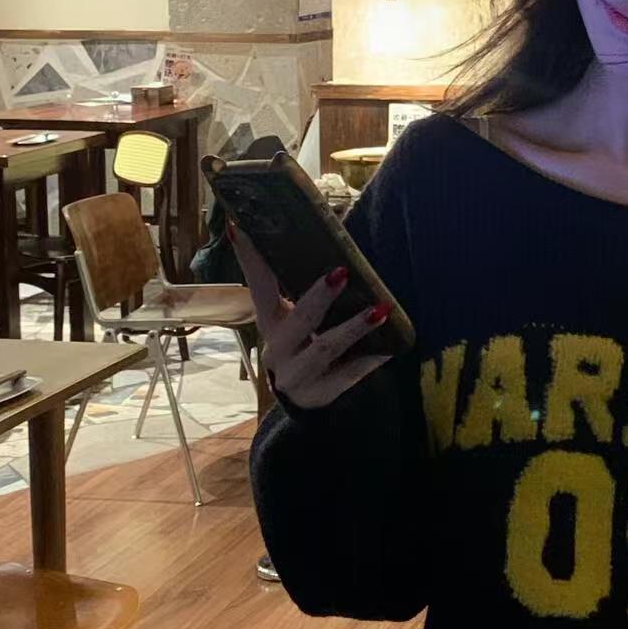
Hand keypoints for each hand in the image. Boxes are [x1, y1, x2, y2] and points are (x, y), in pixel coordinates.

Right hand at [229, 229, 393, 408]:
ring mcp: (296, 375)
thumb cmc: (304, 344)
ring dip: (354, 327)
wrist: (303, 402)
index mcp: (269, 322)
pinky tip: (388, 348)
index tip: (239, 226)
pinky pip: (348, 376)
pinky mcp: (320, 395)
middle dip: (319, 297)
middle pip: (298, 321)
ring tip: (380, 309)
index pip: (257, 286)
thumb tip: (330, 236)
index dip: (248, 258)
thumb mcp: (296, 319)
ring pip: (325, 348)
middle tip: (341, 272)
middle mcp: (277, 349)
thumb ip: (303, 289)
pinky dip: (369, 360)